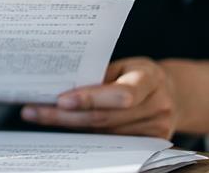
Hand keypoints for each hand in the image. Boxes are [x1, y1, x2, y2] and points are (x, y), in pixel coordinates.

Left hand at [20, 57, 179, 138]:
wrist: (173, 94)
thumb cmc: (139, 75)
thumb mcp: (124, 65)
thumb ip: (99, 75)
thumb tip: (60, 84)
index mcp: (150, 79)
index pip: (120, 94)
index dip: (90, 99)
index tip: (60, 100)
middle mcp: (157, 106)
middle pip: (105, 119)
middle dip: (66, 117)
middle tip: (35, 112)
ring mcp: (157, 129)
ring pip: (104, 133)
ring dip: (70, 127)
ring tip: (41, 117)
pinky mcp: (151, 144)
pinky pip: (112, 142)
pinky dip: (87, 135)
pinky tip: (65, 129)